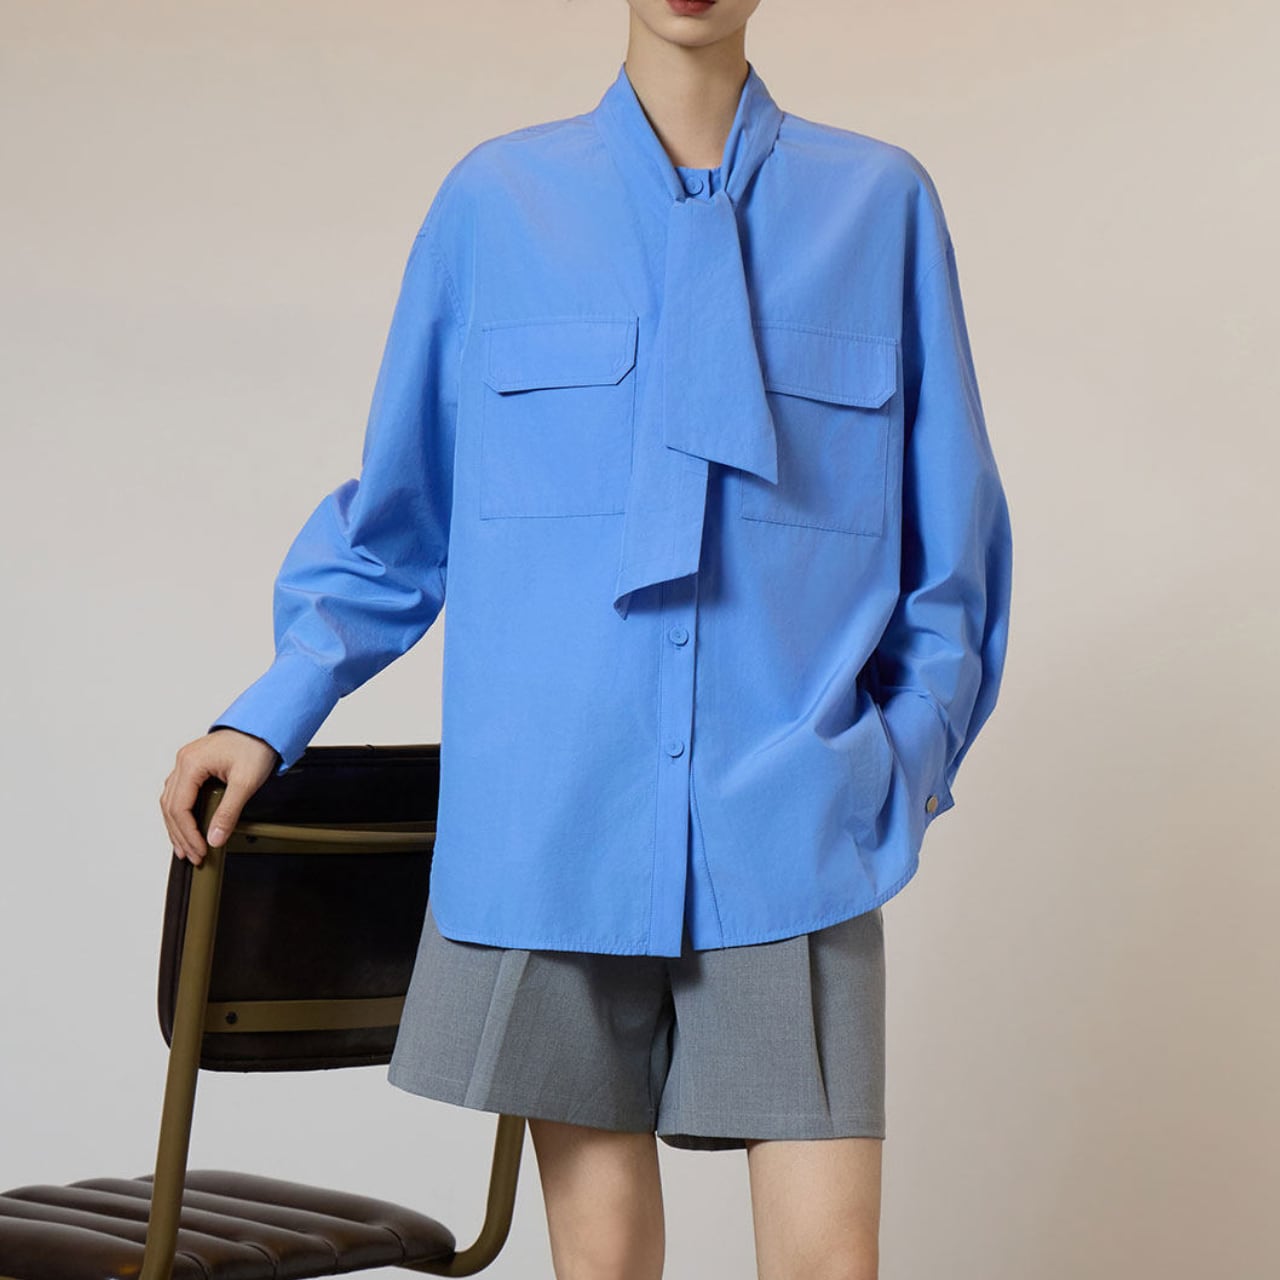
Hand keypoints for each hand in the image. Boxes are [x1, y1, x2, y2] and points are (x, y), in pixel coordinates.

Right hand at [159, 728, 279, 865]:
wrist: (264, 726)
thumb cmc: (256, 746)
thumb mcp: (246, 782)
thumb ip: (228, 813)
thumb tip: (214, 838)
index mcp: (191, 763)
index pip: (179, 808)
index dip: (188, 834)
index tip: (199, 851)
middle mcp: (183, 762)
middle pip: (171, 807)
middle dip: (180, 835)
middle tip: (192, 856)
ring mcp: (186, 762)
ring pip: (171, 801)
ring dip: (177, 826)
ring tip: (185, 848)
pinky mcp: (194, 765)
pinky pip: (179, 793)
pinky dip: (181, 813)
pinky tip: (186, 826)